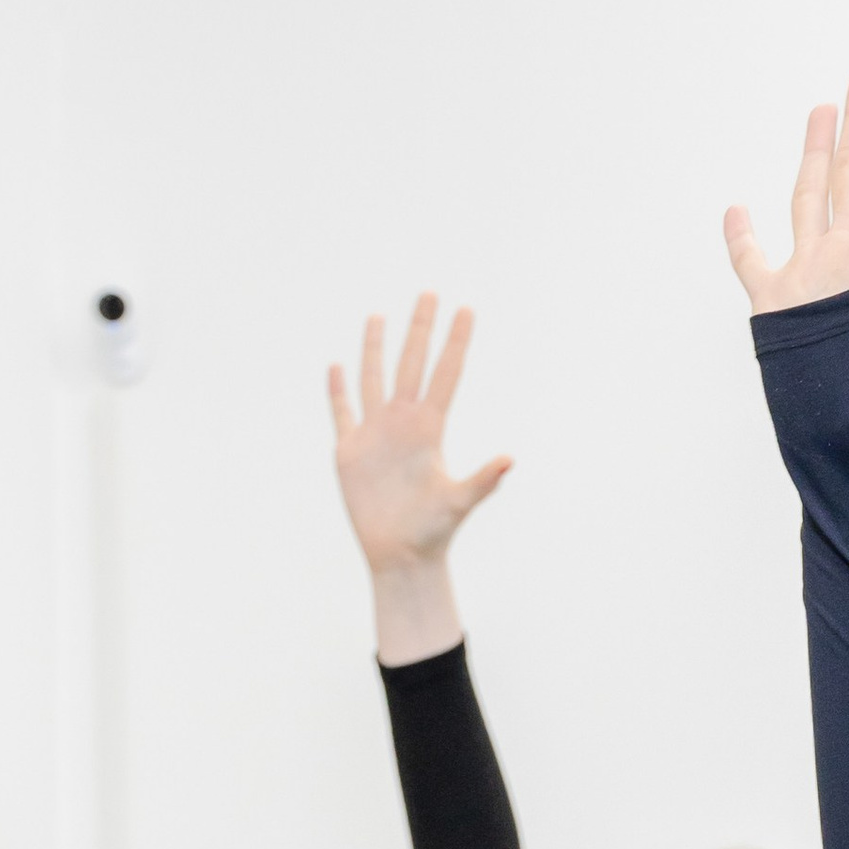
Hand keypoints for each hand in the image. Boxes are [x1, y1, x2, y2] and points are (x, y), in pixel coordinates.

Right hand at [328, 297, 512, 645]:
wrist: (402, 555)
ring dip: (376, 348)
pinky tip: (336, 367)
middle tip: (430, 292)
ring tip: (378, 316)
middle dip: (420, 328)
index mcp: (430, 429)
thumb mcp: (459, 502)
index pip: (445, 373)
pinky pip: (342, 412)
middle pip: (412, 364)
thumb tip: (511, 460)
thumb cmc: (434, 532)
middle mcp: (404, 423)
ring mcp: (376, 434)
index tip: (467, 309)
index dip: (455, 341)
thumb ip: (484, 480)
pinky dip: (337, 390)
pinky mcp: (351, 451)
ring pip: (375, 379)